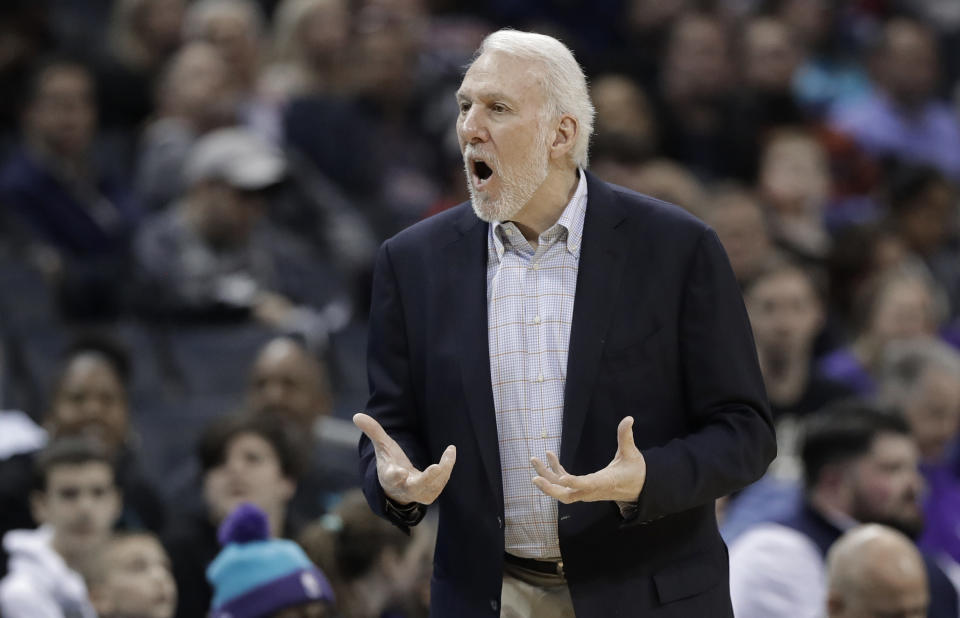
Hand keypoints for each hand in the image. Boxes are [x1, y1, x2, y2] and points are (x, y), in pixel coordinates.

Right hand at [353, 412, 455, 504]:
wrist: (398, 488)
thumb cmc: (390, 464)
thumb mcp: (382, 447)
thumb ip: (373, 432)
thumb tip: (357, 415)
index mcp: (389, 477)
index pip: (390, 477)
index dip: (394, 475)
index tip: (398, 472)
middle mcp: (403, 488)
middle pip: (415, 487)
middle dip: (426, 479)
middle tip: (436, 468)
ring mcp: (417, 493)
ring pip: (432, 486)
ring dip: (442, 471)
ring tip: (449, 452)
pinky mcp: (429, 494)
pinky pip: (440, 483)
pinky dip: (446, 469)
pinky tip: (450, 453)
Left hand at [531, 416, 645, 503]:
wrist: (638, 489)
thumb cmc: (634, 472)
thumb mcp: (632, 454)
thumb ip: (626, 437)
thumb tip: (629, 418)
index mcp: (604, 483)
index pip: (586, 485)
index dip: (574, 482)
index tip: (561, 478)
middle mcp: (591, 490)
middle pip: (566, 495)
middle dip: (550, 488)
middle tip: (535, 477)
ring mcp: (585, 491)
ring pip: (561, 490)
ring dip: (547, 478)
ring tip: (534, 460)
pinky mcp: (582, 487)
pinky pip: (565, 483)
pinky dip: (555, 471)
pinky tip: (549, 456)